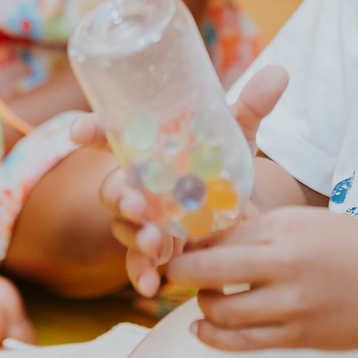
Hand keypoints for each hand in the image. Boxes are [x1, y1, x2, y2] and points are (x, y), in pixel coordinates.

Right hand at [87, 64, 288, 297]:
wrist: (238, 204)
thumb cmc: (221, 160)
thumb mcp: (235, 135)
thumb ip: (251, 106)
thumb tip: (279, 72)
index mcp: (147, 148)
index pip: (110, 134)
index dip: (91, 130)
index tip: (78, 130)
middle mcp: (137, 182)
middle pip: (114, 189)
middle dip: (121, 197)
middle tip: (138, 203)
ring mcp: (144, 218)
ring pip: (125, 227)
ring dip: (135, 237)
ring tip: (155, 244)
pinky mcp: (156, 248)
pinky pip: (139, 263)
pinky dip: (143, 275)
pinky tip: (153, 286)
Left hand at [168, 203, 357, 352]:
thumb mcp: (311, 223)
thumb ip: (263, 231)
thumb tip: (213, 240)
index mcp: (288, 229)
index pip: (222, 234)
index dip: (194, 239)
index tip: (179, 241)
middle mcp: (285, 267)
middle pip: (209, 272)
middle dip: (180, 273)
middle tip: (169, 270)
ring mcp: (291, 307)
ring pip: (222, 312)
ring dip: (202, 305)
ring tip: (202, 297)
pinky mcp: (298, 338)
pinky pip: (243, 343)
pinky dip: (214, 336)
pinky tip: (202, 328)